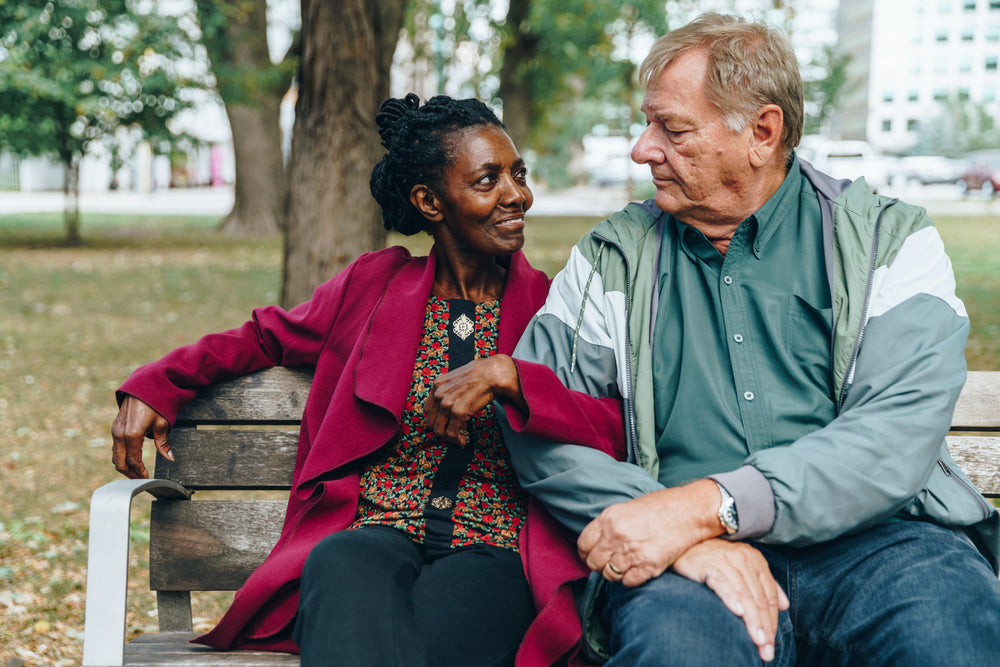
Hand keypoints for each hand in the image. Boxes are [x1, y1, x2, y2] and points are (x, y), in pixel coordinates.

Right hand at [111, 395, 172, 478]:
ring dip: (124, 465)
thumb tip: (170, 458)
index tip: (147, 478)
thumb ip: (164, 443)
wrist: (143, 385)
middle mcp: (120, 434)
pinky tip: (131, 458)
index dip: (140, 472)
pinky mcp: (115, 427)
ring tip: (136, 472)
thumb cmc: (155, 403)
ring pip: (115, 455)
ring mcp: (115, 430)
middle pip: (120, 462)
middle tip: (139, 479)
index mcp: (132, 435)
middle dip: (129, 473)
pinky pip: (116, 447)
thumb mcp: (163, 423)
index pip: (134, 461)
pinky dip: (121, 456)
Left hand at [424, 355, 522, 445]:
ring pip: (439, 431)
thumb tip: (448, 405)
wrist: (493, 374)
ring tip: (459, 438)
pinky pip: (451, 433)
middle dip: (442, 431)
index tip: (447, 424)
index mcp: (437, 386)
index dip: (437, 420)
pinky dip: (456, 440)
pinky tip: (463, 440)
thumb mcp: (457, 379)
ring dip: (449, 439)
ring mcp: (447, 404)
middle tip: (453, 435)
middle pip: (431, 423)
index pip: (428, 411)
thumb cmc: (480, 376)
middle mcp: (438, 394)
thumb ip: (448, 390)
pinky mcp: (458, 412)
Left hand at [577, 480, 721, 586]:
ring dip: (614, 573)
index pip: (583, 544)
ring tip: (623, 566)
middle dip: (598, 564)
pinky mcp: (648, 566)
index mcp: (609, 519)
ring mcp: (632, 553)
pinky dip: (630, 579)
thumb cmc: (661, 506)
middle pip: (593, 562)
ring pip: (609, 575)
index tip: (589, 555)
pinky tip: (636, 570)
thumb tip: (598, 543)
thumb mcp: (627, 508)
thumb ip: (610, 525)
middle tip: (607, 562)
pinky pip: (628, 582)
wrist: (689, 511)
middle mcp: (617, 536)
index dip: (585, 552)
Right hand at [673, 539, 788, 662]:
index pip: (769, 596)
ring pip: (745, 595)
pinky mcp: (709, 565)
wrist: (685, 544)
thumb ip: (765, 585)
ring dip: (753, 620)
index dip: (773, 621)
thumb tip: (785, 605)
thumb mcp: (743, 568)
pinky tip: (738, 612)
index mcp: (756, 560)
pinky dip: (732, 598)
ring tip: (757, 640)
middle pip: (759, 598)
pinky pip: (722, 584)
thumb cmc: (715, 559)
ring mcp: (726, 561)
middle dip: (765, 626)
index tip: (771, 642)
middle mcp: (744, 559)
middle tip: (766, 649)